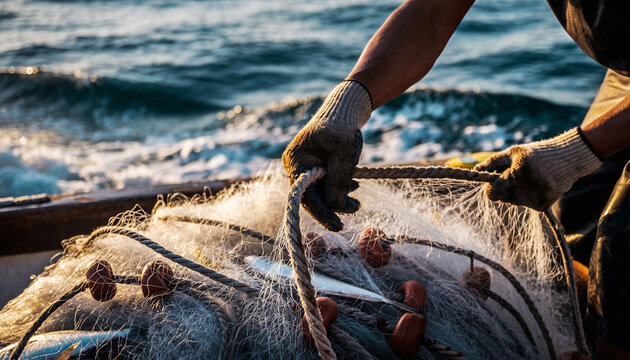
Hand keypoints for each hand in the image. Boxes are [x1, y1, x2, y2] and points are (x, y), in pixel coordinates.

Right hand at [282, 81, 371, 230]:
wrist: (346, 106)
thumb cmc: (343, 126)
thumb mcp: (344, 154)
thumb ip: (338, 180)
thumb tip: (334, 207)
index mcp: (296, 162)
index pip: (306, 197)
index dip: (323, 213)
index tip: (338, 225)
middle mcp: (296, 165)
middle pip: (313, 195)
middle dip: (334, 205)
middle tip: (356, 208)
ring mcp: (305, 164)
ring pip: (321, 189)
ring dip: (339, 195)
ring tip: (358, 198)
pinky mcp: (316, 163)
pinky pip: (325, 181)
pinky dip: (339, 185)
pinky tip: (354, 185)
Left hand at [474, 128, 602, 210]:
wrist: (570, 158)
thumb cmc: (537, 153)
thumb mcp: (514, 152)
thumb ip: (493, 162)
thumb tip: (476, 169)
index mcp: (515, 175)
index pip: (492, 193)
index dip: (491, 188)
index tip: (495, 181)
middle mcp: (524, 190)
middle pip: (503, 198)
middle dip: (505, 188)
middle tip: (517, 175)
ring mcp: (534, 200)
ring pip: (515, 202)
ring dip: (517, 193)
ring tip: (531, 178)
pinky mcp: (543, 206)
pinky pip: (527, 204)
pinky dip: (530, 196)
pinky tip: (539, 184)